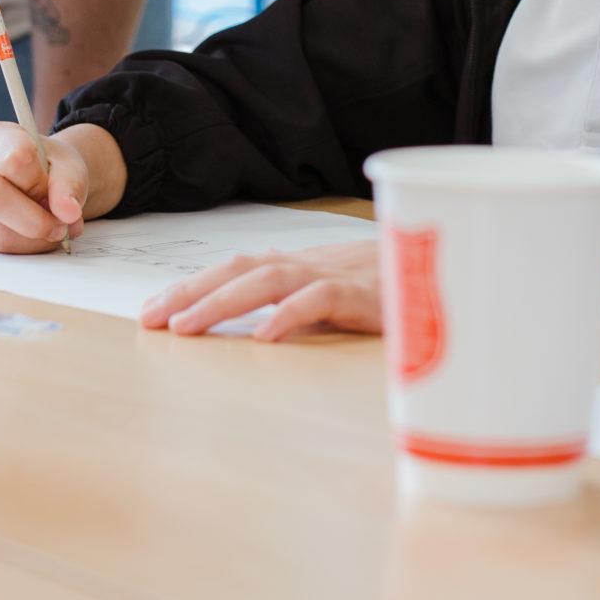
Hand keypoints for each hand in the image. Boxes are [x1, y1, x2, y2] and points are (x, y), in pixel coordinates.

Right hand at [0, 122, 89, 252]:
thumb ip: (69, 186)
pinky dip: (20, 248)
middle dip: (33, 222)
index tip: (54, 191)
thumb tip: (68, 213)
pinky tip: (35, 237)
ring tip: (53, 231)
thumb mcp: (68, 167)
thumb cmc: (50, 168)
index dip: (38, 182)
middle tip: (60, 228)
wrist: (37, 178)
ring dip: (30, 241)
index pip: (12, 158)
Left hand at [140, 241, 380, 339]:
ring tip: (186, 326)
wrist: (449, 271)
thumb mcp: (338, 292)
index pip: (236, 268)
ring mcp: (336, 276)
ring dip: (221, 301)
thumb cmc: (394, 286)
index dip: (193, 285)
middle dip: (191, 291)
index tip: (152, 310)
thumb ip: (300, 298)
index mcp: (300, 265)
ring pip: (268, 280)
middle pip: (240, 269)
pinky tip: (262, 335)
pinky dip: (289, 314)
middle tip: (150, 318)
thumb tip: (259, 316)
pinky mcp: (364, 294)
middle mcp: (309, 264)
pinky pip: (320, 299)